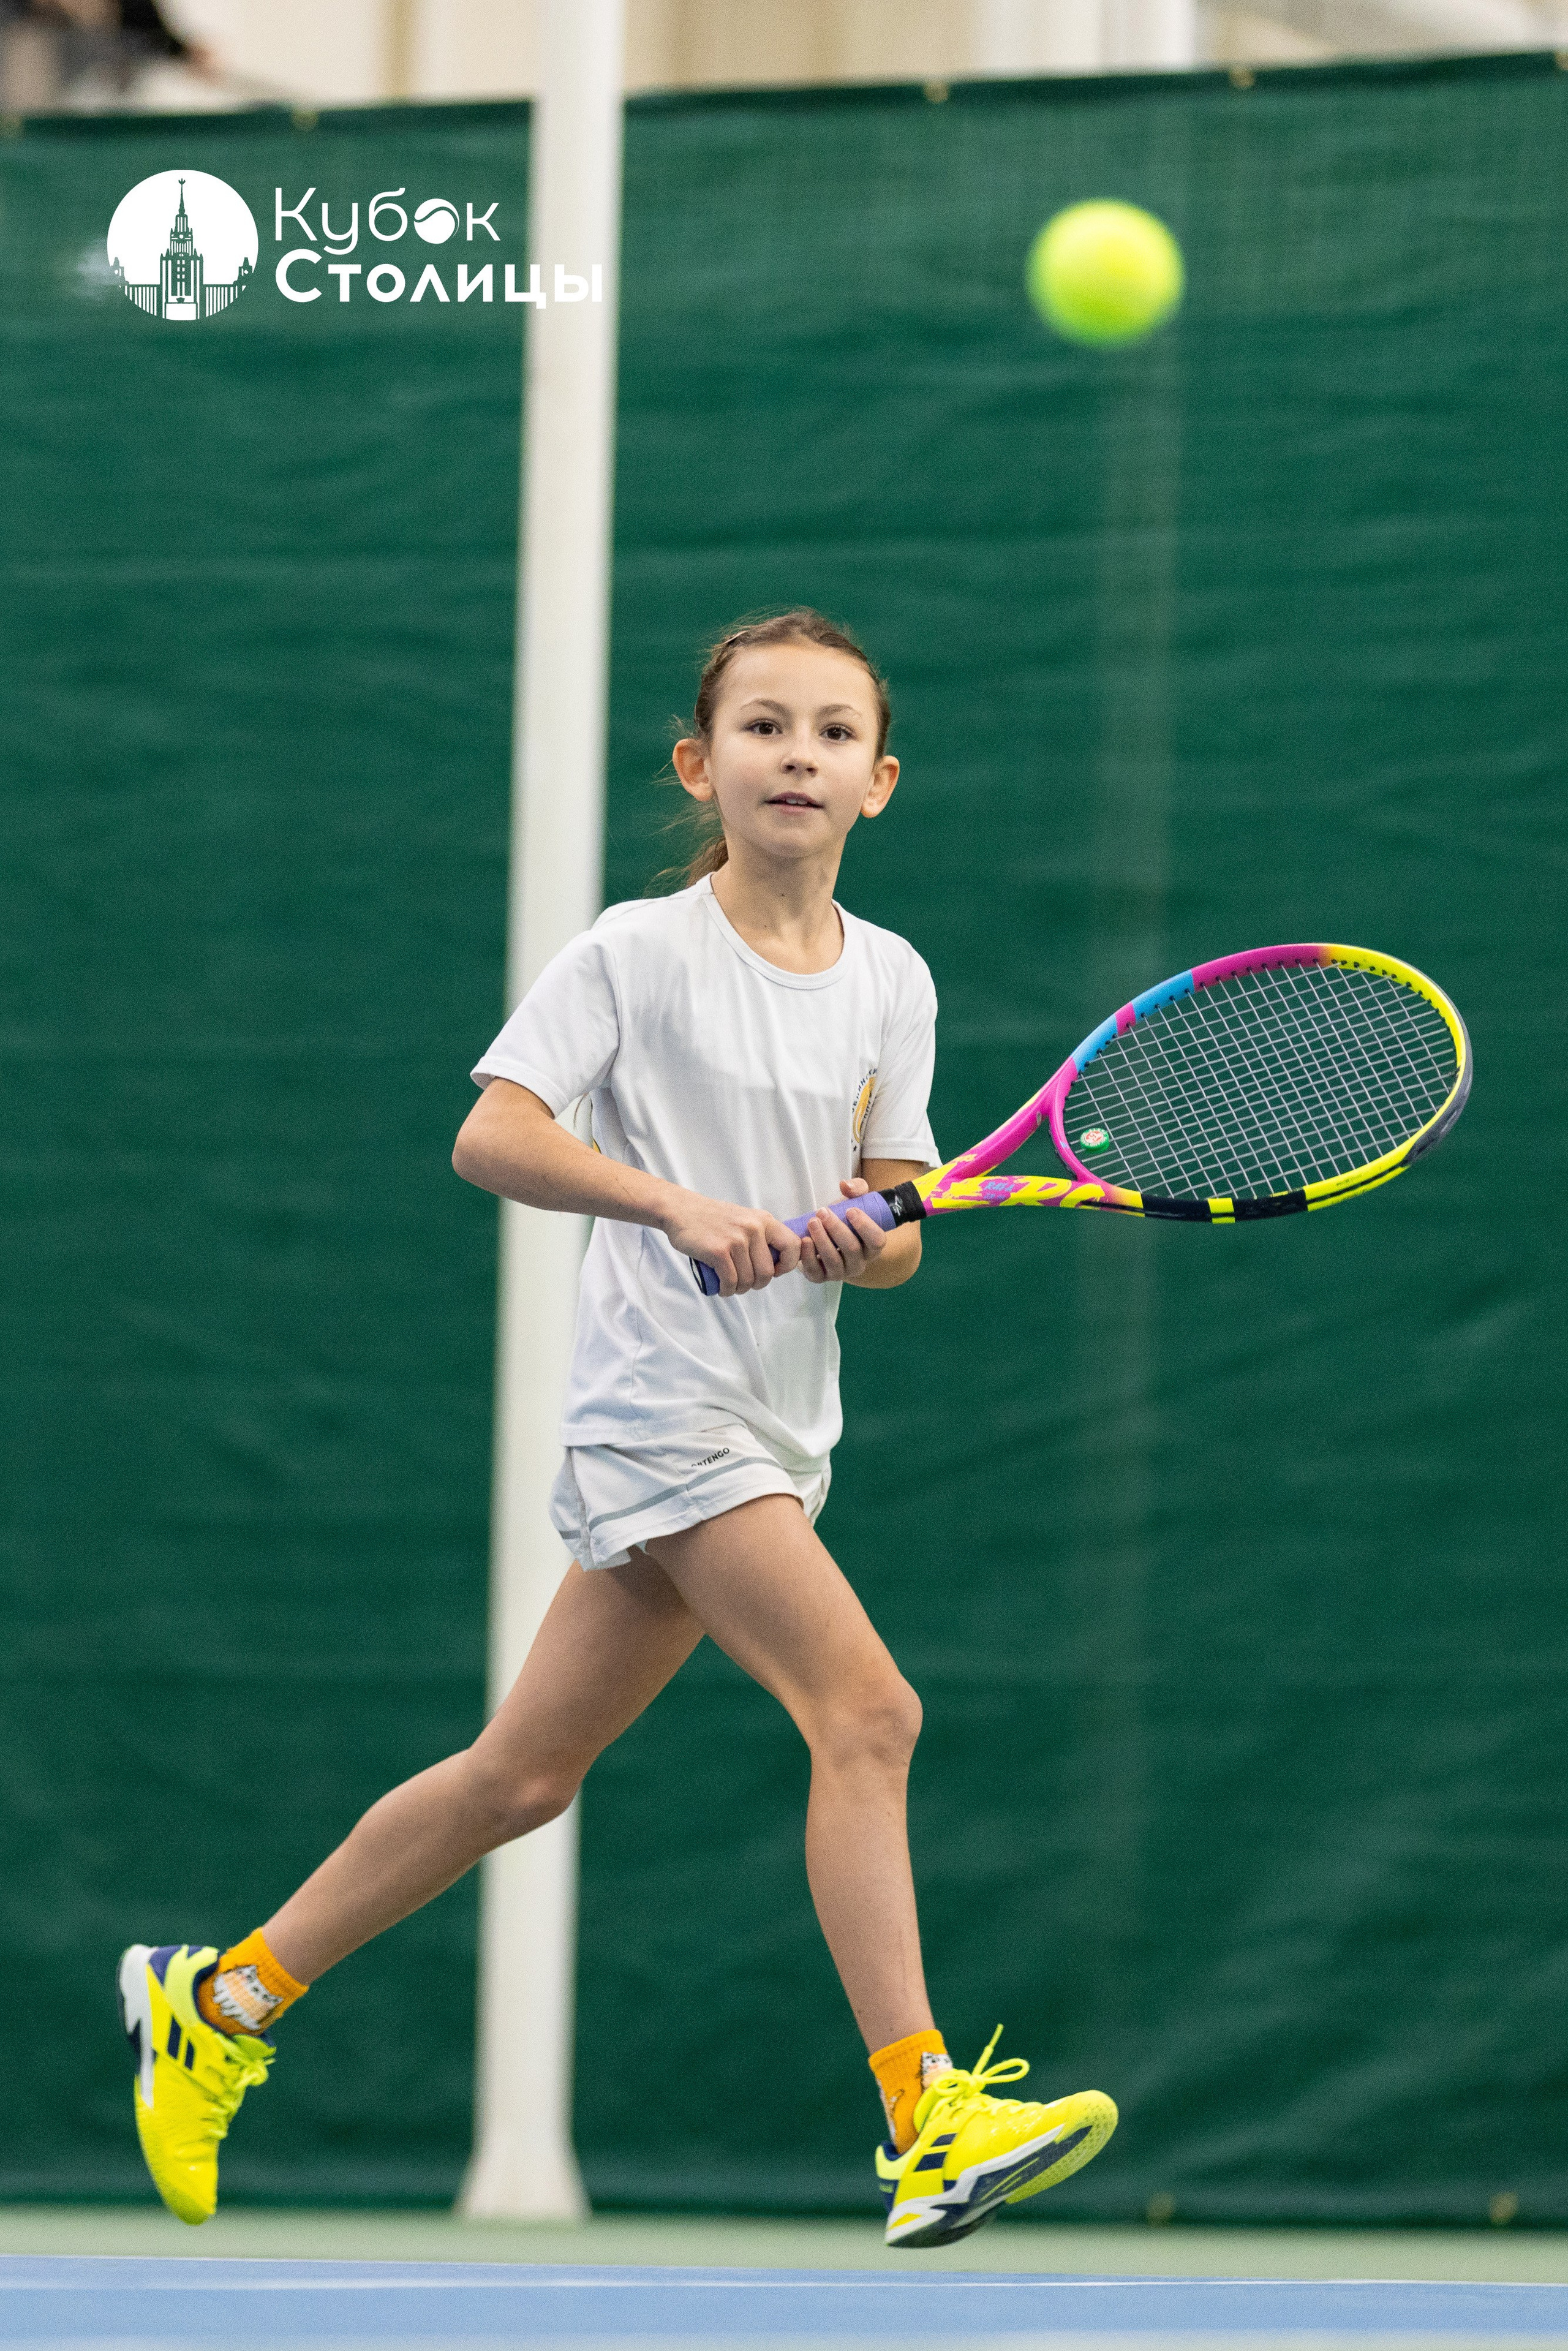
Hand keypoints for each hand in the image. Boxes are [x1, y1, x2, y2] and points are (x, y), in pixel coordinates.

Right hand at [661, 1190, 801, 1297]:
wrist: (681, 1210)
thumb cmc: (712, 1218)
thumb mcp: (745, 1218)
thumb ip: (761, 1236)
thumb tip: (776, 1263)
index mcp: (764, 1220)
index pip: (792, 1246)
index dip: (787, 1265)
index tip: (773, 1271)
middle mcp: (753, 1228)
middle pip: (767, 1272)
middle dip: (756, 1284)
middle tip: (744, 1283)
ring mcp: (736, 1240)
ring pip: (748, 1280)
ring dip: (739, 1289)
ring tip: (730, 1285)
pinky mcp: (718, 1251)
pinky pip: (731, 1281)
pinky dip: (727, 1290)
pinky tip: (722, 1288)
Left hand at [798, 1178, 887, 1285]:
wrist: (825, 1236)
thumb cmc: (844, 1219)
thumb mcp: (854, 1201)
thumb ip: (856, 1188)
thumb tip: (845, 1185)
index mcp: (872, 1247)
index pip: (877, 1240)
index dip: (865, 1226)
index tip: (850, 1210)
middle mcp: (860, 1263)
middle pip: (852, 1249)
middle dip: (836, 1229)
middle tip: (822, 1212)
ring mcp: (841, 1273)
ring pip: (834, 1260)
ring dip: (822, 1240)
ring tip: (812, 1222)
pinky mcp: (821, 1277)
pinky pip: (816, 1272)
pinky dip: (808, 1256)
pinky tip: (804, 1240)